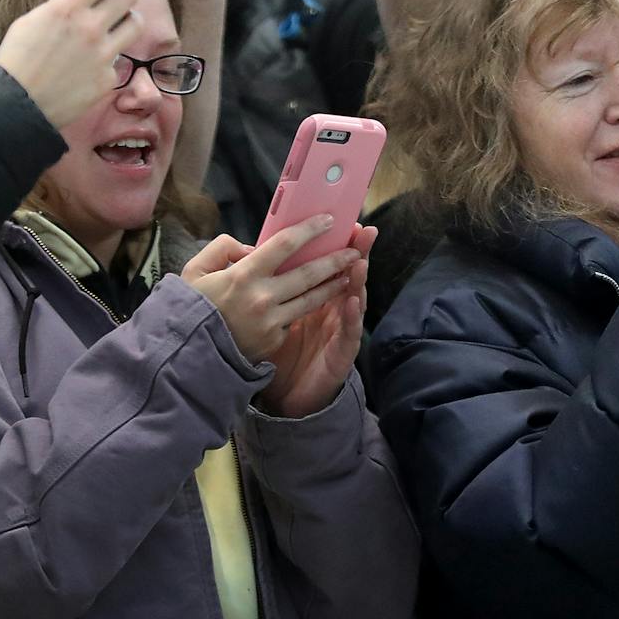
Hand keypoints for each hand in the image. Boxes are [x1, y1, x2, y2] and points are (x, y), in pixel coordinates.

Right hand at [0, 0, 150, 128]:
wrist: (17, 105)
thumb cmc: (18, 59)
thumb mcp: (33, 20)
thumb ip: (63, 6)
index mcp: (68, 8)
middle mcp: (91, 28)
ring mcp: (103, 55)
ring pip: (134, 25)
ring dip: (131, 17)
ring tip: (125, 17)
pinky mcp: (108, 79)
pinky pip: (117, 60)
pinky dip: (109, 58)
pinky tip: (92, 64)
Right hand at [181, 215, 361, 363]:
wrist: (186, 353)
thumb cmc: (189, 308)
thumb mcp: (195, 270)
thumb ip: (222, 249)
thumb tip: (250, 249)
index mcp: (243, 275)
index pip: (285, 245)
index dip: (309, 230)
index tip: (328, 220)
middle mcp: (262, 298)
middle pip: (308, 273)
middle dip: (335, 259)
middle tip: (355, 249)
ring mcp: (270, 322)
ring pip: (311, 299)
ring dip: (334, 285)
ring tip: (350, 274)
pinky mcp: (273, 341)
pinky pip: (293, 319)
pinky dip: (308, 308)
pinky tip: (324, 300)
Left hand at [260, 224, 376, 417]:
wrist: (289, 397)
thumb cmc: (283, 353)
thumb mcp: (275, 315)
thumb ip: (271, 288)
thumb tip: (256, 255)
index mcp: (316, 298)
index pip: (327, 266)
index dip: (336, 245)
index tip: (341, 221)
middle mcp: (333, 310)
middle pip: (347, 276)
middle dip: (356, 252)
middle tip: (363, 230)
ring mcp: (340, 330)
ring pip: (354, 300)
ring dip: (358, 280)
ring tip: (360, 260)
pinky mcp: (342, 353)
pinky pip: (349, 333)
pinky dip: (352, 317)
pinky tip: (353, 302)